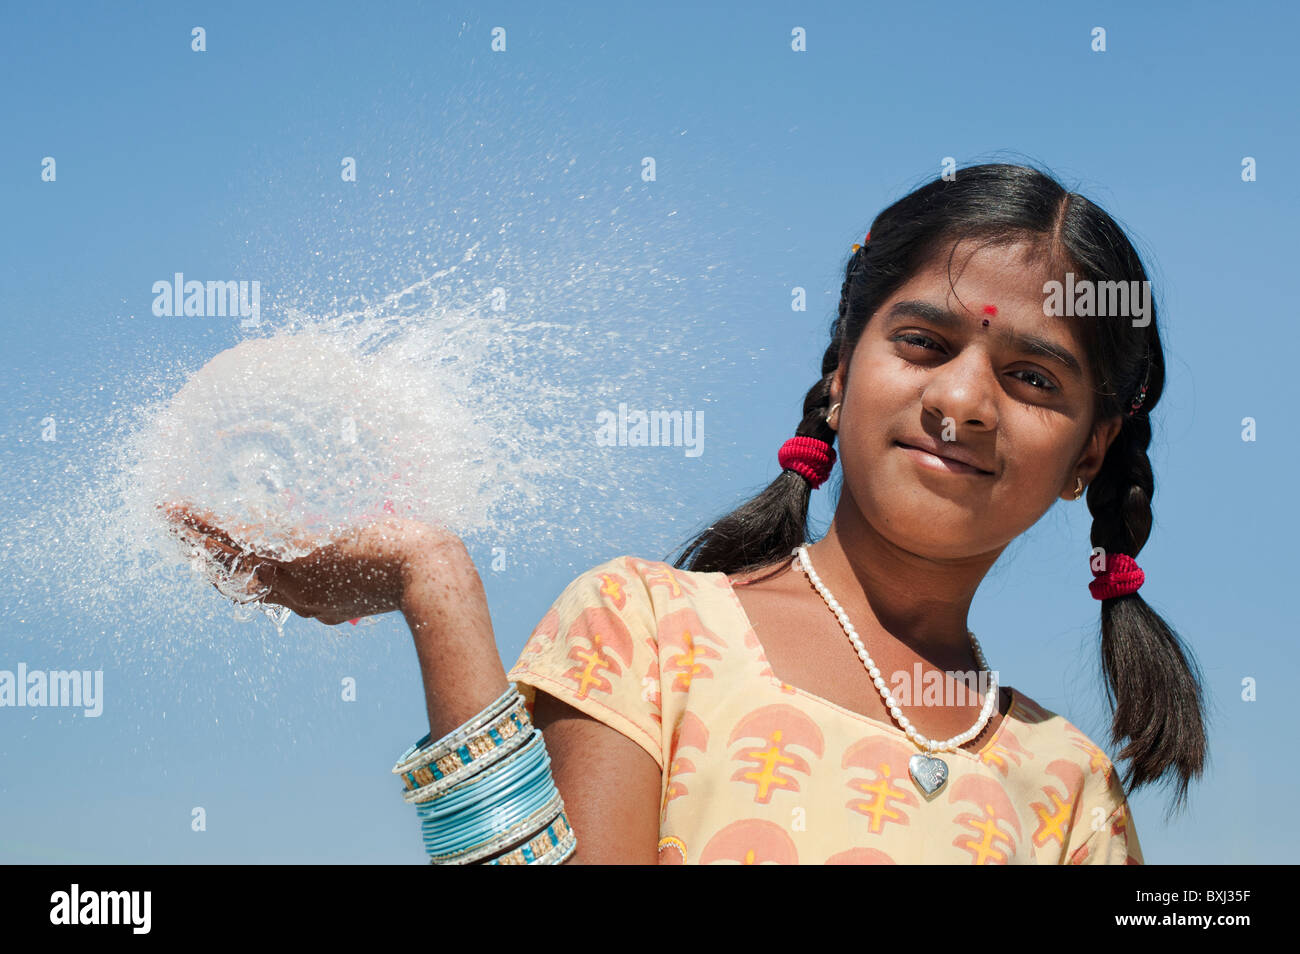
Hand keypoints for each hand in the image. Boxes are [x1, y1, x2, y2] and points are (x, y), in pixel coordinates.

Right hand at [158, 501, 458, 625]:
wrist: (431, 572)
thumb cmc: (427, 563)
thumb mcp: (395, 559)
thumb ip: (380, 553)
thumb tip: (389, 530)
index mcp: (324, 601)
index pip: (275, 590)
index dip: (249, 573)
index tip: (235, 561)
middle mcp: (302, 597)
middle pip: (240, 578)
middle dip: (208, 557)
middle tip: (182, 537)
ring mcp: (295, 579)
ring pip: (229, 556)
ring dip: (193, 535)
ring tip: (165, 516)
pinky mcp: (293, 557)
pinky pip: (237, 538)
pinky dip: (201, 523)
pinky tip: (174, 509)